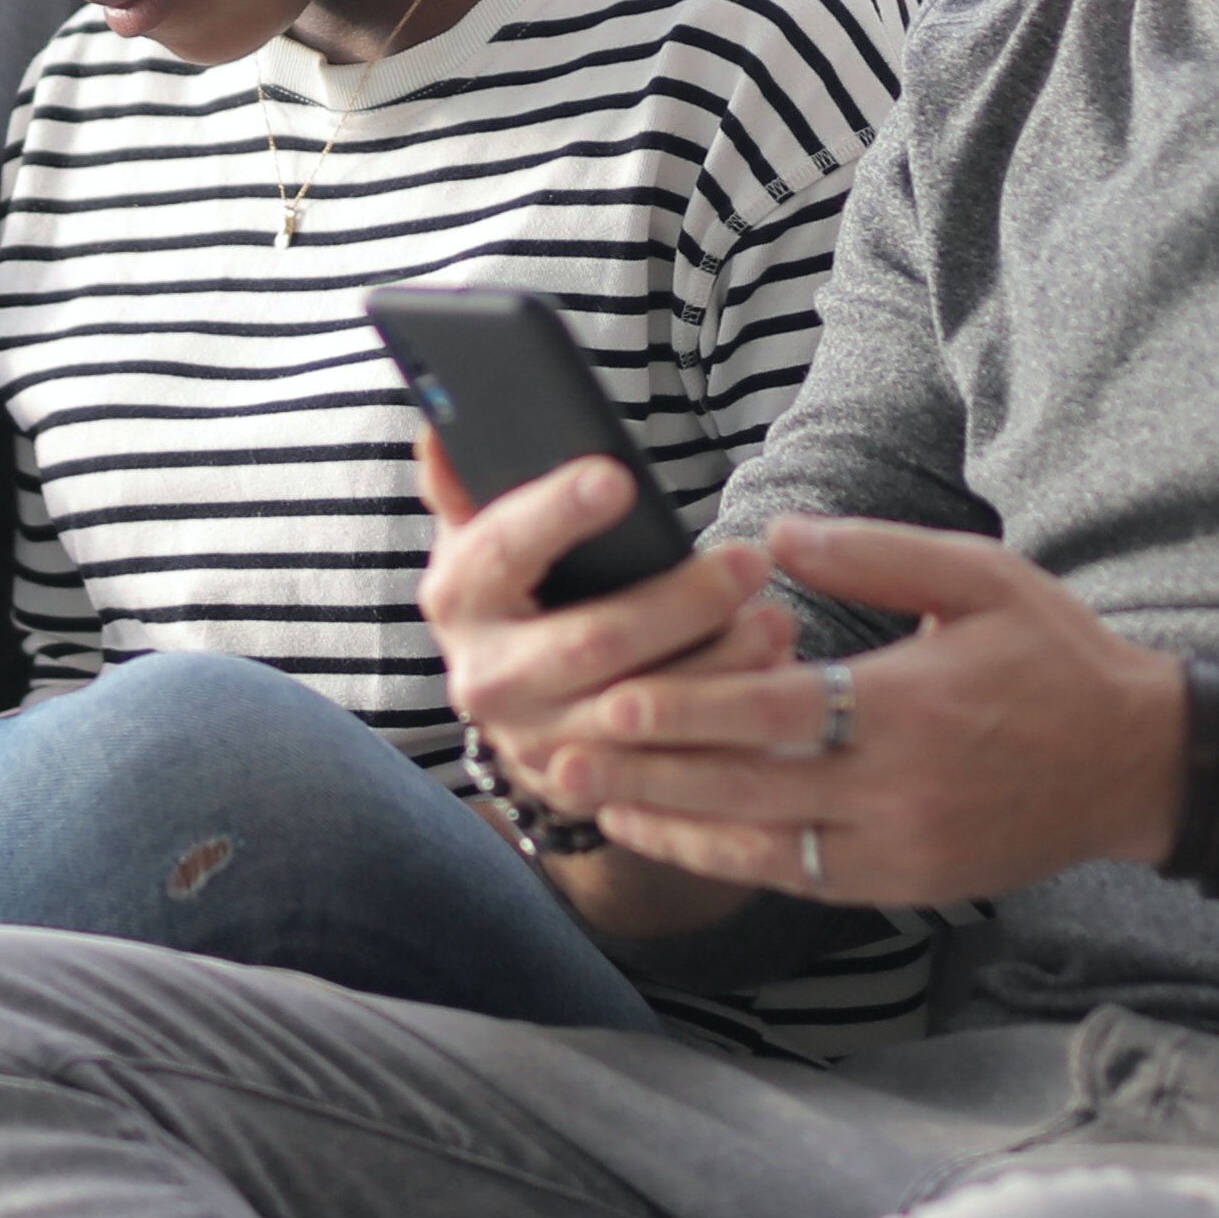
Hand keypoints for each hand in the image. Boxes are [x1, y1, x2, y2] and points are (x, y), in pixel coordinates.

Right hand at [421, 434, 769, 788]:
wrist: (518, 706)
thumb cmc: (517, 593)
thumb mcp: (484, 539)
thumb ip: (465, 484)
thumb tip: (442, 429)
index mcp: (458, 599)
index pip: (502, 549)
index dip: (557, 513)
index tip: (617, 478)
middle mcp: (487, 680)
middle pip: (593, 640)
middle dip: (680, 601)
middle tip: (749, 561)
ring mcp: (538, 744)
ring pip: (641, 712)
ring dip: (719, 666)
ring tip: (776, 620)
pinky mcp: (590, 789)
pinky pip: (669, 765)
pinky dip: (726, 727)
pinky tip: (770, 682)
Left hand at [542, 509, 1182, 911]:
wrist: (1137, 764)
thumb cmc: (1055, 658)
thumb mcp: (978, 576)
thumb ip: (872, 553)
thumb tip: (774, 532)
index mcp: (910, 704)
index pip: (775, 713)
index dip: (687, 711)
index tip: (610, 701)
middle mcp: (899, 786)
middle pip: (748, 788)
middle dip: (649, 777)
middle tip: (563, 760)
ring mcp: (901, 846)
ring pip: (764, 847)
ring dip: (673, 829)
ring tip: (595, 806)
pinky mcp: (906, 882)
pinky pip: (801, 877)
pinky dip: (732, 861)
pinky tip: (677, 839)